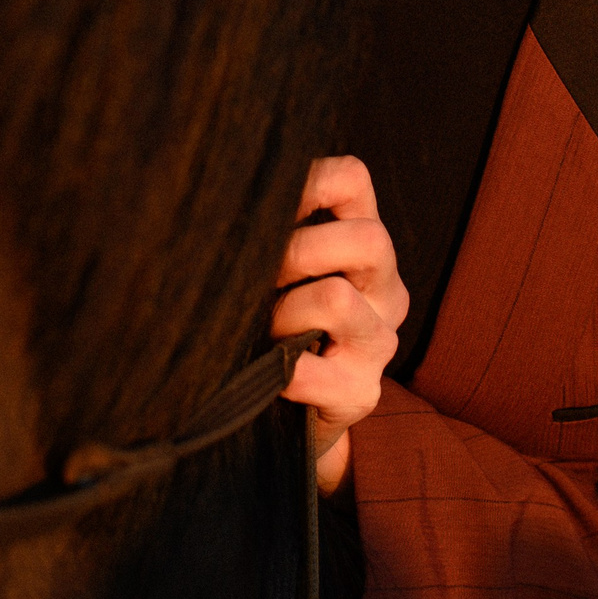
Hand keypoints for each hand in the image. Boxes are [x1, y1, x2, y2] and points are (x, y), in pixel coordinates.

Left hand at [272, 155, 407, 495]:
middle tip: (258, 277)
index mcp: (363, 243)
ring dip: (285, 314)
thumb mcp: (275, 270)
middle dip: (298, 252)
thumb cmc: (271, 325)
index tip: (266, 203)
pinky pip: (314, 372)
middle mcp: (384, 287)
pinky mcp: (362, 392)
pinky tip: (269, 375)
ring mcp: (379, 341)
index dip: (308, 179)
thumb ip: (267, 231)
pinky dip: (282, 372)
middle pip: (368, 239)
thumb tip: (213, 195)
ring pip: (337, 300)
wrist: (284, 419)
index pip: (352, 179)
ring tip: (265, 332)